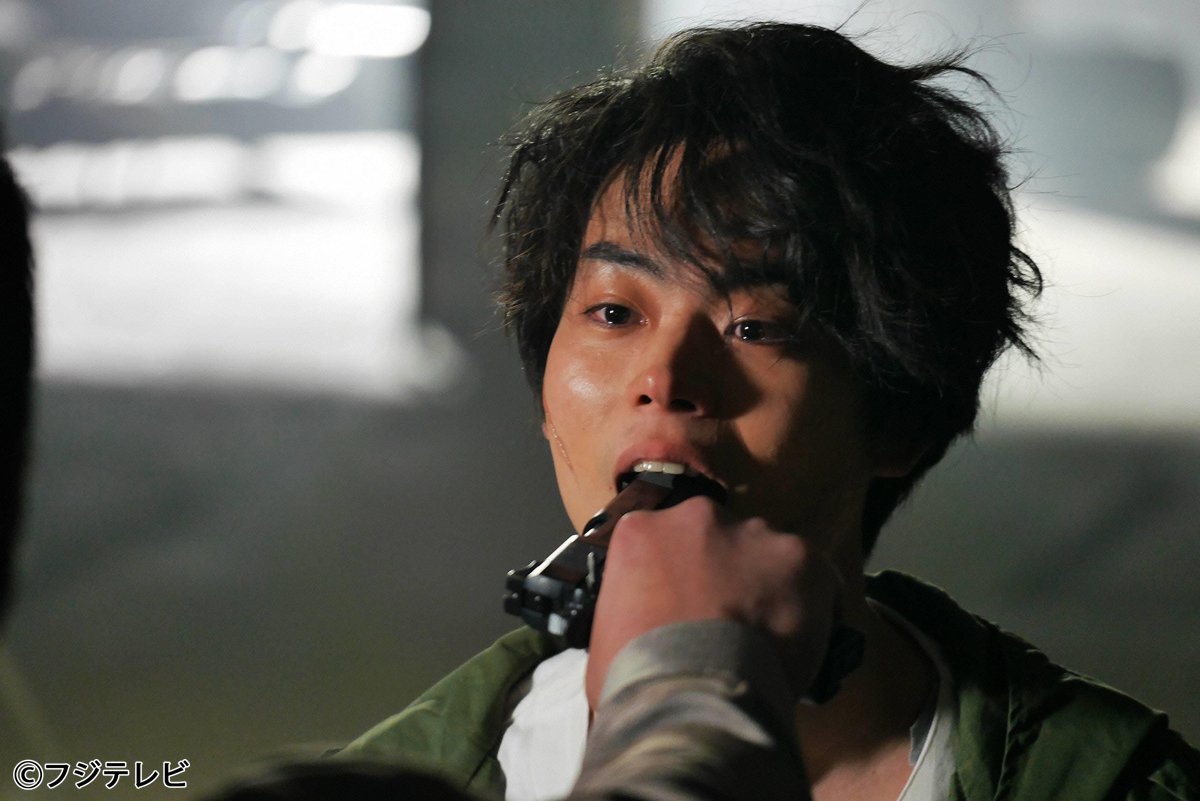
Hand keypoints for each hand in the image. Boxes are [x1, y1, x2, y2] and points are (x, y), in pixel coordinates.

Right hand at [584, 496, 840, 710]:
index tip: (684, 608)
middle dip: (723, 573)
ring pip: (765, 555)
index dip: (677, 578)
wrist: (692, 693)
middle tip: (725, 623)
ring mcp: (753, 533)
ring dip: (766, 586)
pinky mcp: (802, 557)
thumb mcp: (608, 633)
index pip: (663, 543)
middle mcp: (698, 516)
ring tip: (766, 637)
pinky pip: (815, 579)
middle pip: (717, 540)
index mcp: (642, 530)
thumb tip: (652, 625)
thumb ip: (634, 608)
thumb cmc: (636, 675)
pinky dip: (814, 607)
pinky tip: (802, 642)